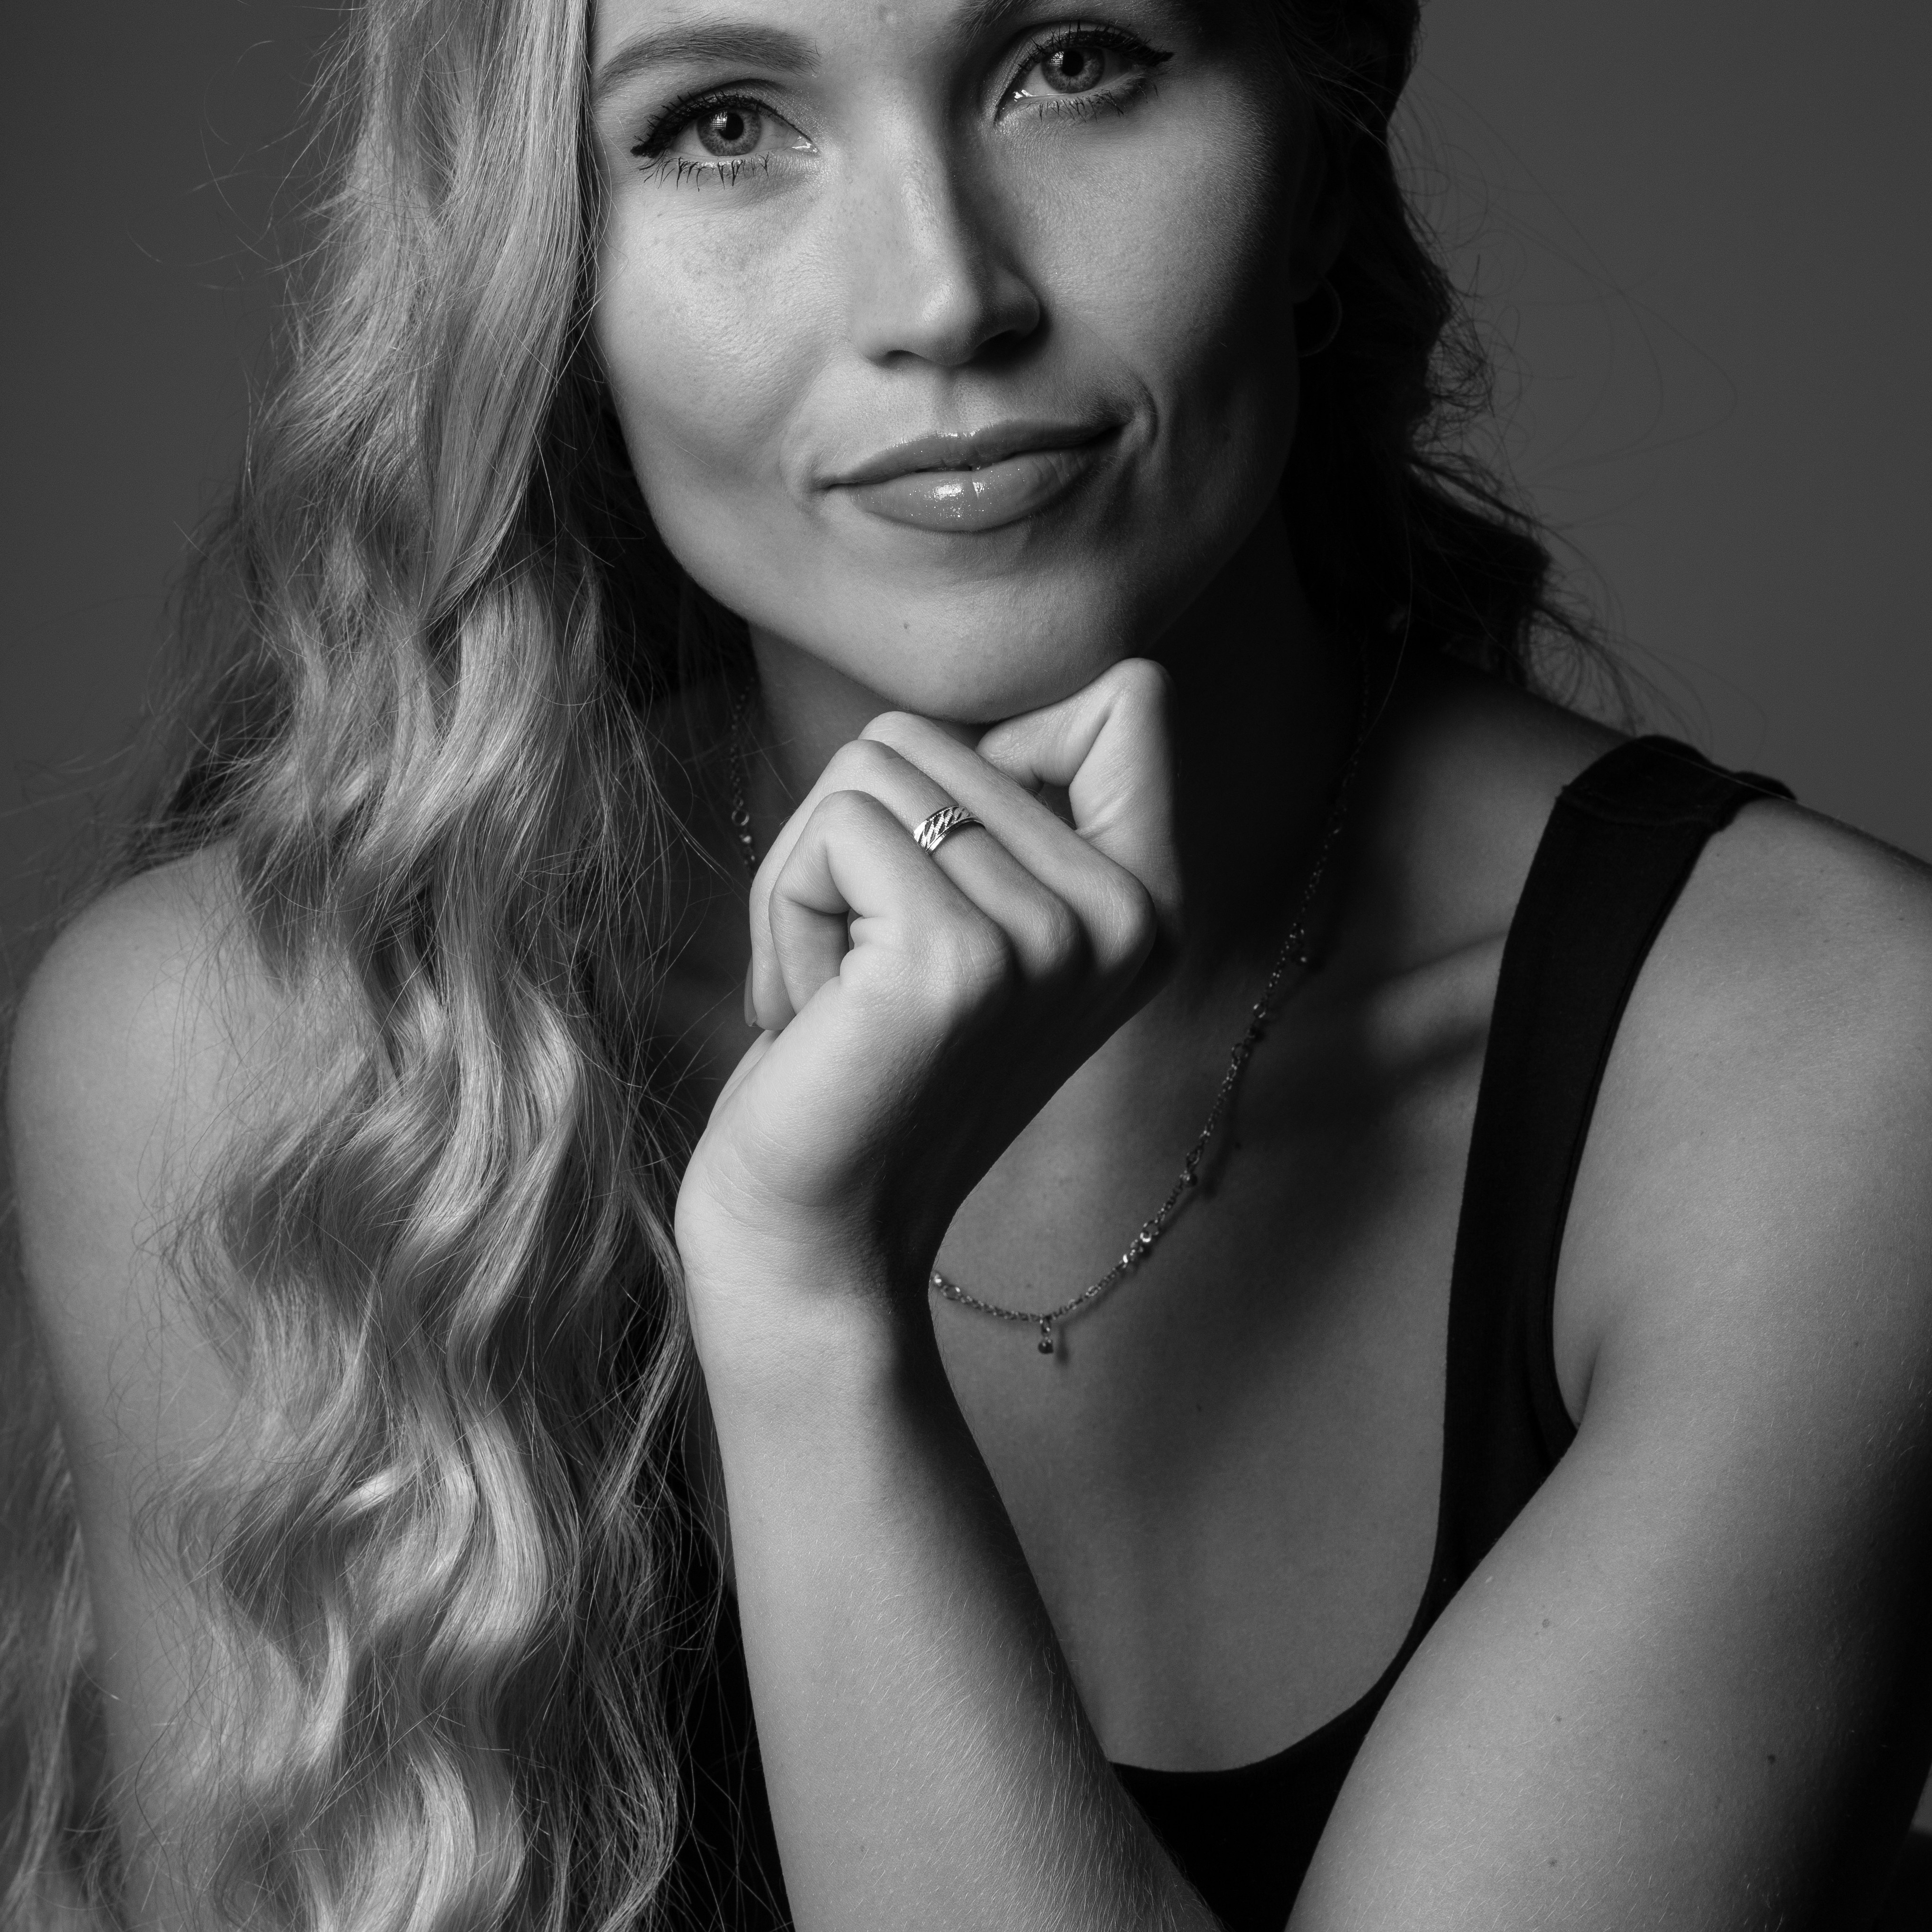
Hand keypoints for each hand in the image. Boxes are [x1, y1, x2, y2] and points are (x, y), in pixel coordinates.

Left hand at [675, 660, 1178, 1320]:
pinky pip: (830, 831)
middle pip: (932, 733)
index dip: (992, 749)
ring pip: (868, 772)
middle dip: (854, 841)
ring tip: (837, 992)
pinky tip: (815, 1012)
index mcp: (1148, 903)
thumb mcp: (971, 922)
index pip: (1128, 697)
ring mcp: (1048, 938)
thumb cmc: (863, 1064)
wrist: (816, 1234)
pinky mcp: (953, 958)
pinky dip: (784, 911)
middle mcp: (1124, 916)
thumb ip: (1012, 809)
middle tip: (861, 971)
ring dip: (808, 879)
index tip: (948, 874)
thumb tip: (1035, 698)